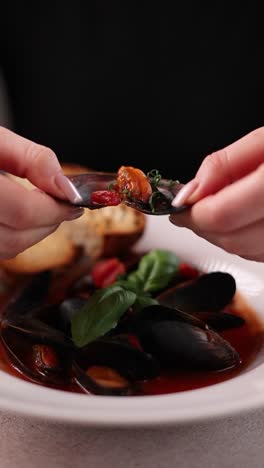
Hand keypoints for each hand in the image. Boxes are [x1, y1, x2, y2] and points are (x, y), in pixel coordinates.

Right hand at [0, 127, 83, 259]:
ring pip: (7, 249)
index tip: (76, 202)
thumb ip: (32, 160)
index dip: (55, 210)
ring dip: (35, 233)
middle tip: (64, 205)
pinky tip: (22, 217)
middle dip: (49, 223)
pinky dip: (17, 236)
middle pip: (16, 238)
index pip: (23, 211)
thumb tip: (66, 188)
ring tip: (43, 207)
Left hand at [170, 127, 263, 261]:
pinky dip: (241, 239)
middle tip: (190, 208)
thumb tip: (190, 193)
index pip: (221, 215)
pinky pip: (260, 253)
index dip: (191, 214)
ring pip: (243, 250)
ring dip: (219, 234)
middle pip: (229, 238)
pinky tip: (242, 218)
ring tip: (217, 208)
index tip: (177, 207)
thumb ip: (224, 165)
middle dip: (201, 225)